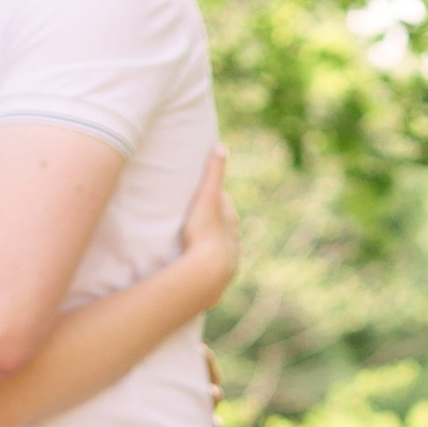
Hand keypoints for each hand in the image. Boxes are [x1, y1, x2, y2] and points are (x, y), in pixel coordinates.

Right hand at [177, 147, 237, 306]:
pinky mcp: (219, 279)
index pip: (223, 203)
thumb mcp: (207, 198)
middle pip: (223, 226)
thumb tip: (221, 147)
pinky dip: (206, 266)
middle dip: (213, 222)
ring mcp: (228, 260)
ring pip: (220, 249)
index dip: (212, 198)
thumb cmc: (206, 232)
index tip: (202, 194)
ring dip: (209, 246)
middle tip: (195, 218)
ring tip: (194, 244)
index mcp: (230, 219)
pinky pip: (212, 269)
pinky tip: (198, 268)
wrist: (208, 272)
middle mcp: (233, 239)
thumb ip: (214, 174)